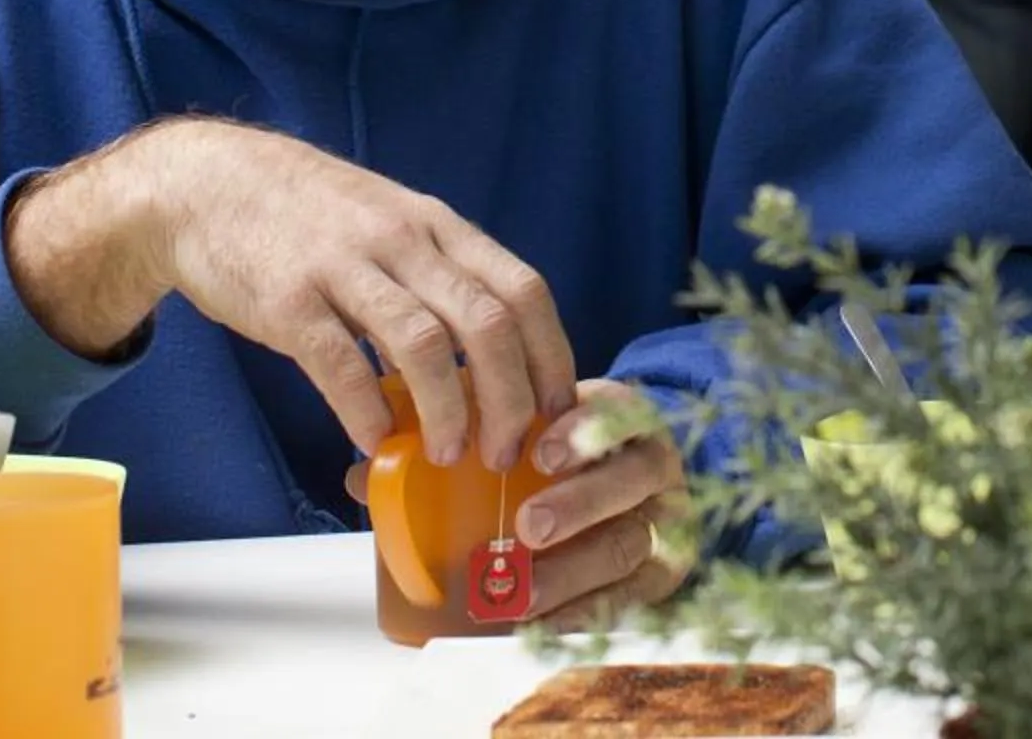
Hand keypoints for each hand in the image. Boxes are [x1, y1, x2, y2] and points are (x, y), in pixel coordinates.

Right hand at [11, 119, 577, 472]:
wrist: (207, 183)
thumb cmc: (310, 216)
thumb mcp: (393, 225)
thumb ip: (440, 277)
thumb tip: (490, 358)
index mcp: (439, 227)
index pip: (525, 291)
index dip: (551, 359)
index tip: (555, 413)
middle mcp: (404, 242)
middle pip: (489, 324)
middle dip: (510, 400)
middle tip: (507, 452)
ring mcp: (346, 268)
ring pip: (426, 345)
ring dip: (449, 412)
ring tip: (448, 455)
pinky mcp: (288, 299)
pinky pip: (341, 364)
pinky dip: (366, 412)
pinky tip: (374, 443)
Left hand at [339, 380, 693, 626]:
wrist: (639, 478)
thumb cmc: (567, 454)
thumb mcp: (529, 430)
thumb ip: (465, 437)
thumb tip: (366, 473)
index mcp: (616, 413)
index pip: (615, 409)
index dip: (584, 430)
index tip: (540, 452)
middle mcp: (650, 460)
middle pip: (631, 477)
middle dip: (579, 502)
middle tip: (528, 526)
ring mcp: (664, 516)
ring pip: (632, 540)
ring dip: (575, 569)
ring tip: (524, 592)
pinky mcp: (666, 569)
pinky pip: (633, 594)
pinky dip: (588, 611)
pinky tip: (546, 622)